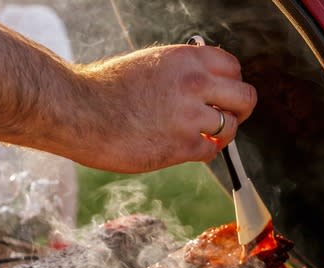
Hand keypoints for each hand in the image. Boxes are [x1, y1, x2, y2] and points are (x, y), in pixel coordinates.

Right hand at [75, 44, 256, 172]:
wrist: (78, 112)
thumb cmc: (103, 90)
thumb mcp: (148, 64)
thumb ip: (180, 73)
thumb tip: (201, 87)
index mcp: (186, 59)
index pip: (233, 68)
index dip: (230, 84)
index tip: (223, 94)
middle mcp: (194, 84)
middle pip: (244, 98)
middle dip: (238, 110)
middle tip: (226, 117)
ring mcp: (190, 117)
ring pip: (230, 127)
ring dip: (219, 135)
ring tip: (201, 137)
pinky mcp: (181, 147)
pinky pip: (209, 152)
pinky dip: (201, 153)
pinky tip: (183, 149)